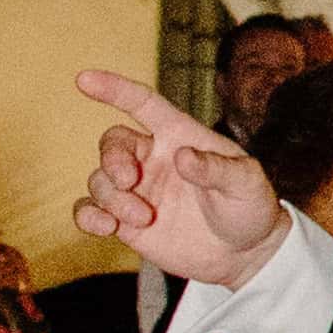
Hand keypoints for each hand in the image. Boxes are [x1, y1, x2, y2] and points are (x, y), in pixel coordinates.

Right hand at [73, 71, 287, 284]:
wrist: (245, 253)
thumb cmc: (249, 207)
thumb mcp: (246, 183)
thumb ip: (217, 168)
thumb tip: (182, 156)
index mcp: (179, 137)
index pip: (142, 104)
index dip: (115, 89)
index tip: (84, 79)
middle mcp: (152, 159)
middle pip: (112, 143)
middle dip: (112, 159)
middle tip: (129, 181)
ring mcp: (136, 190)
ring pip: (99, 180)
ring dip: (112, 198)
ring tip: (144, 219)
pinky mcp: (125, 221)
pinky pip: (88, 210)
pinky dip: (88, 216)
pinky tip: (105, 228)